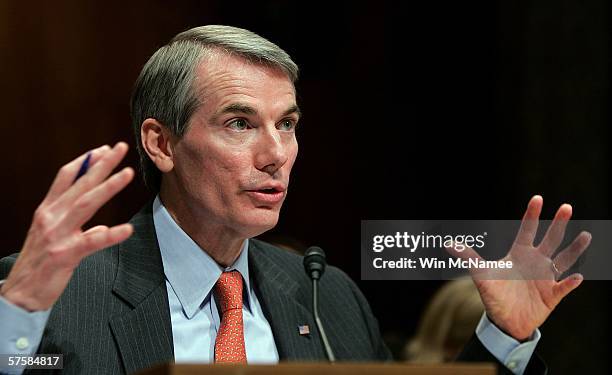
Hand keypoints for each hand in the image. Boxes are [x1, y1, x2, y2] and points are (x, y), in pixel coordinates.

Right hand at [0, 142, 133, 310]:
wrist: (20, 294)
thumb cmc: (39, 264)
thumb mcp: (52, 238)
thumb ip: (75, 227)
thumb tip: (101, 225)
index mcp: (47, 210)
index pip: (66, 177)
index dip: (85, 161)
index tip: (103, 149)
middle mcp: (51, 217)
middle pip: (80, 184)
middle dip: (101, 164)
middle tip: (120, 148)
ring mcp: (57, 235)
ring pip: (86, 204)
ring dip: (108, 187)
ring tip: (127, 174)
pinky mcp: (65, 254)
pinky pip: (92, 242)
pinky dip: (110, 235)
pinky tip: (127, 229)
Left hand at [448, 195, 590, 340]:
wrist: (504, 320)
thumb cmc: (494, 294)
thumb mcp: (480, 274)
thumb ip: (467, 257)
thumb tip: (448, 243)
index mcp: (519, 254)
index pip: (527, 230)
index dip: (531, 215)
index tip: (537, 198)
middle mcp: (536, 262)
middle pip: (550, 239)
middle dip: (558, 224)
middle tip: (567, 207)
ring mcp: (546, 278)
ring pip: (564, 259)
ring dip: (574, 249)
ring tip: (585, 235)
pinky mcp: (552, 295)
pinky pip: (564, 287)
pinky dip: (570, 283)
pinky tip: (576, 277)